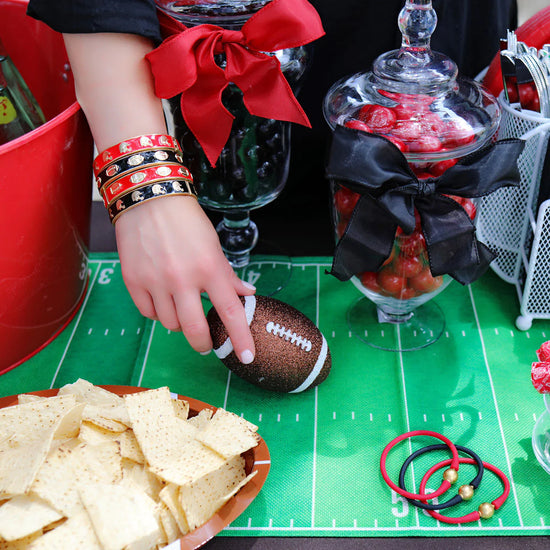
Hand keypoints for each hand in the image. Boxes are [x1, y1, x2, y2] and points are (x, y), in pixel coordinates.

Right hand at [115, 195, 255, 362]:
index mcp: (209, 268)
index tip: (247, 356)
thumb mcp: (213, 245)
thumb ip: (228, 274)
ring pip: (170, 324)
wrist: (149, 198)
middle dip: (203, 344)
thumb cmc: (186, 221)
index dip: (241, 338)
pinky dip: (158, 312)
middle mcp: (183, 279)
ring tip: (180, 305)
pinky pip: (149, 313)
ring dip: (179, 322)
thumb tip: (246, 293)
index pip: (230, 312)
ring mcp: (155, 281)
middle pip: (195, 330)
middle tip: (206, 344)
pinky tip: (162, 298)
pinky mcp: (133, 281)